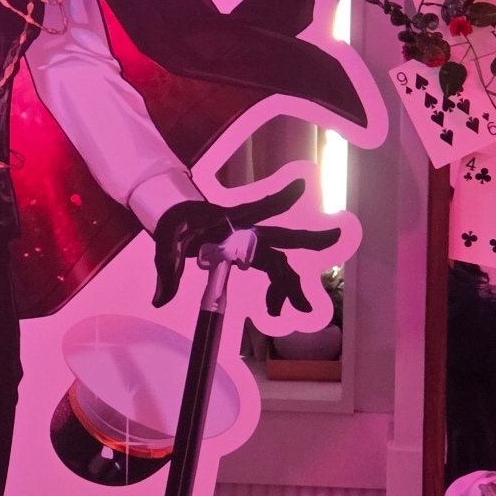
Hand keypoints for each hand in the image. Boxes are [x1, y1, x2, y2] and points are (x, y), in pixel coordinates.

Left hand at [152, 179, 339, 316]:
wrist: (173, 218)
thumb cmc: (173, 224)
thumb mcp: (165, 246)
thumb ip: (167, 273)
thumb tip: (159, 302)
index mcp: (229, 220)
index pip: (257, 209)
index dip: (278, 198)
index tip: (301, 186)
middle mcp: (247, 230)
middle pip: (281, 237)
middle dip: (309, 238)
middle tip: (337, 235)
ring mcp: (251, 242)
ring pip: (280, 262)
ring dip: (291, 284)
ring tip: (302, 309)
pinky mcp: (250, 253)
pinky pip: (271, 271)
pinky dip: (276, 289)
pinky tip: (276, 308)